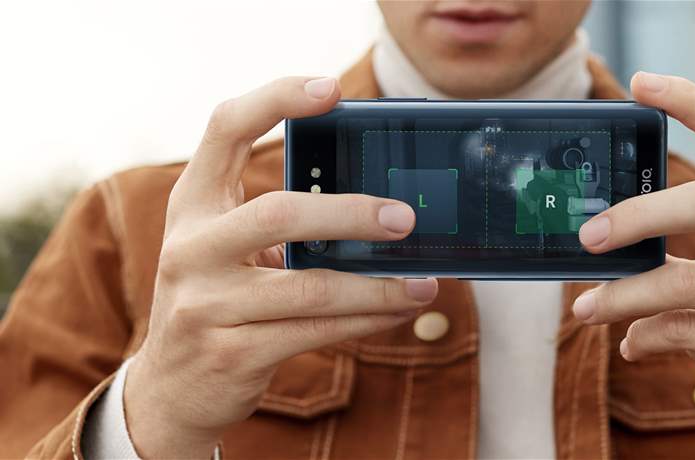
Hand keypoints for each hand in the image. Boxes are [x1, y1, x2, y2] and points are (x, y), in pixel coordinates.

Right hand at [124, 77, 438, 458]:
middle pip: (278, 213)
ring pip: (310, 286)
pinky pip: (314, 330)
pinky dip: (366, 319)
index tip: (332, 89)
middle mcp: (191, 247)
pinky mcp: (231, 352)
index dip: (276, 99)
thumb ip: (278, 221)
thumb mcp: (227, 248)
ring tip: (422, 283)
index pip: (223, 128)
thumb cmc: (218, 300)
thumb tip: (378, 208)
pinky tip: (397, 311)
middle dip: (351, 213)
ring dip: (377, 286)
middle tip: (405, 218)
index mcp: (193, 204)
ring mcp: (206, 303)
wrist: (170, 390)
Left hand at [572, 72, 694, 448]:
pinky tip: (633, 344)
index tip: (640, 83)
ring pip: (683, 282)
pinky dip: (645, 338)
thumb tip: (599, 245)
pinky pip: (686, 332)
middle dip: (636, 216)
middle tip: (589, 237)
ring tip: (584, 309)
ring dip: (621, 297)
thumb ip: (682, 249)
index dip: (689, 103)